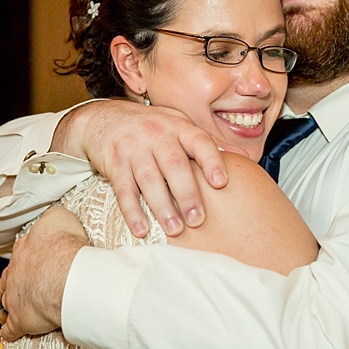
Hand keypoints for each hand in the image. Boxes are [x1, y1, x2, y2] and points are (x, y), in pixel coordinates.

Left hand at [0, 206, 88, 341]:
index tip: (34, 263)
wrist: (65, 274)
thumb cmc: (65, 245)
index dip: (28, 259)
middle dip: (13, 283)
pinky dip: (9, 332)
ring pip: (6, 303)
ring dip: (8, 307)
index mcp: (24, 250)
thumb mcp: (59, 218)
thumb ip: (53, 217)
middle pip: (9, 278)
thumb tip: (52, 215)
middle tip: (21, 288)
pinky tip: (8, 335)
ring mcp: (14, 297)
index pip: (22, 253)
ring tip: (10, 311)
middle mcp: (14, 272)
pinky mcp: (19, 320)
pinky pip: (10, 329)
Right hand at [52, 99, 246, 237]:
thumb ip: (207, 143)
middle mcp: (157, 134)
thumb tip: (244, 156)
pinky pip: (123, 188)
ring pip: (149, 178)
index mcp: (179, 127)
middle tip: (198, 219)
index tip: (221, 183)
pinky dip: (132, 210)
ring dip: (162, 206)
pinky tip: (141, 229)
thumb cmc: (151, 127)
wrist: (103, 118)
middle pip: (174, 164)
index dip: (211, 160)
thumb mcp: (179, 126)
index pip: (199, 141)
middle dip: (186, 193)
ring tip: (174, 229)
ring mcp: (134, 147)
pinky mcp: (114, 162)